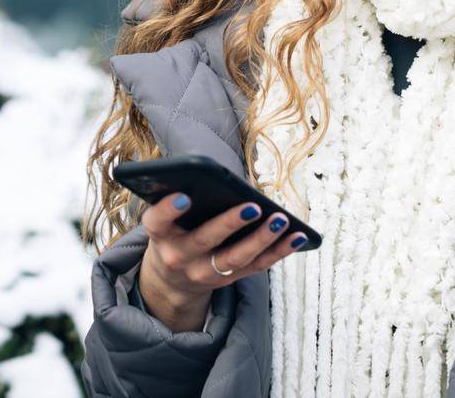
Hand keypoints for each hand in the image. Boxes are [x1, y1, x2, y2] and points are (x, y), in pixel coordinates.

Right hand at [136, 193, 305, 331]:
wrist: (171, 279)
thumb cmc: (174, 232)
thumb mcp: (165, 220)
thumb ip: (177, 201)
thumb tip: (208, 174)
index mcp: (160, 235)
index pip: (157, 221)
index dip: (168, 210)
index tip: (184, 197)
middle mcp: (179, 257)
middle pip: (204, 241)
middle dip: (230, 224)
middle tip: (252, 206)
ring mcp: (204, 273)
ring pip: (235, 258)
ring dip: (261, 239)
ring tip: (280, 220)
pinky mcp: (228, 280)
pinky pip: (257, 267)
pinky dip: (279, 252)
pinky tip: (298, 236)